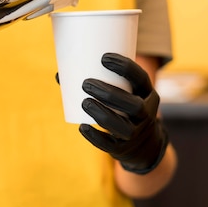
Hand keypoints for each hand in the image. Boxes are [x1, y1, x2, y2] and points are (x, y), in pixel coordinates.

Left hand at [79, 53, 168, 174]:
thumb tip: (60, 75)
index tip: (103, 58)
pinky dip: (96, 137)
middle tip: (86, 84)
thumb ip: (98, 81)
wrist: (141, 143)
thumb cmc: (123, 107)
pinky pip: (112, 146)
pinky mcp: (125, 149)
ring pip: (124, 127)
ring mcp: (137, 133)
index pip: (141, 78)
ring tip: (84, 103)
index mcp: (147, 93)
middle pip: (134, 105)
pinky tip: (83, 127)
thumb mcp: (122, 93)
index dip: (124, 67)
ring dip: (102, 114)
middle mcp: (147, 114)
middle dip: (109, 94)